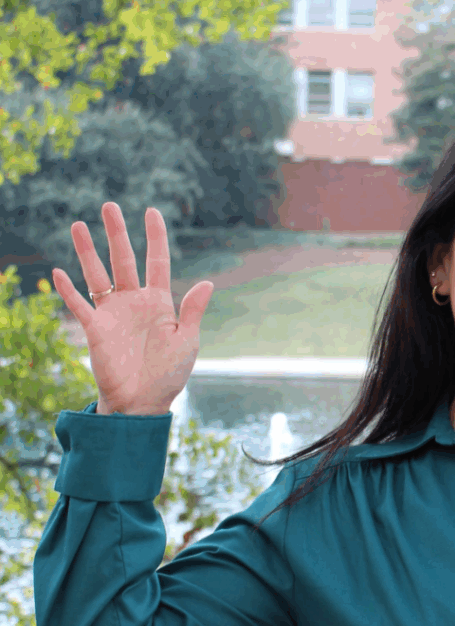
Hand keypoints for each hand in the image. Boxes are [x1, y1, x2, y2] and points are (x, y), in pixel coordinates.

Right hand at [51, 202, 214, 414]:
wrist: (145, 402)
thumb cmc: (169, 374)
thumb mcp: (186, 341)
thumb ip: (192, 311)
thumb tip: (207, 282)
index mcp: (160, 303)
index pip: (157, 262)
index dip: (155, 237)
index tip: (152, 212)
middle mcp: (134, 302)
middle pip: (124, 260)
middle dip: (117, 234)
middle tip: (109, 206)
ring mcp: (113, 314)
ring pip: (98, 275)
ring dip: (88, 252)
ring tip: (79, 225)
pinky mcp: (96, 329)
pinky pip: (80, 305)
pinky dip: (68, 290)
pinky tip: (59, 271)